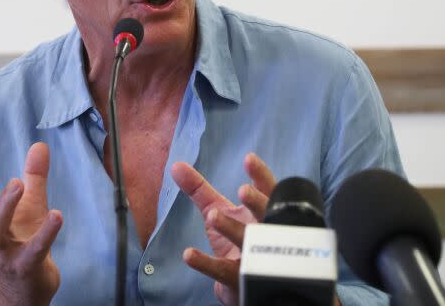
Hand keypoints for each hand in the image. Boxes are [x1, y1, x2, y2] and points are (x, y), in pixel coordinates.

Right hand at [0, 142, 62, 305]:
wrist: (28, 287)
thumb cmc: (24, 240)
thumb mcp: (30, 205)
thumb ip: (34, 176)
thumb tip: (40, 144)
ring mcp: (6, 253)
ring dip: (5, 206)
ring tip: (18, 183)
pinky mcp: (26, 266)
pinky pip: (34, 250)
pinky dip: (45, 233)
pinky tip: (56, 214)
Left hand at [170, 153, 277, 305]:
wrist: (240, 284)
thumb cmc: (233, 238)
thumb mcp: (217, 209)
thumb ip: (199, 189)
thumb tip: (175, 165)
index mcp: (261, 212)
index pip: (268, 191)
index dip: (260, 176)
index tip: (249, 159)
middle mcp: (264, 234)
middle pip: (268, 217)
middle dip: (258, 203)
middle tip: (243, 191)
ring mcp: (254, 258)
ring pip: (249, 244)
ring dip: (232, 229)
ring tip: (213, 216)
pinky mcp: (238, 280)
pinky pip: (224, 271)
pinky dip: (207, 263)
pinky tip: (188, 254)